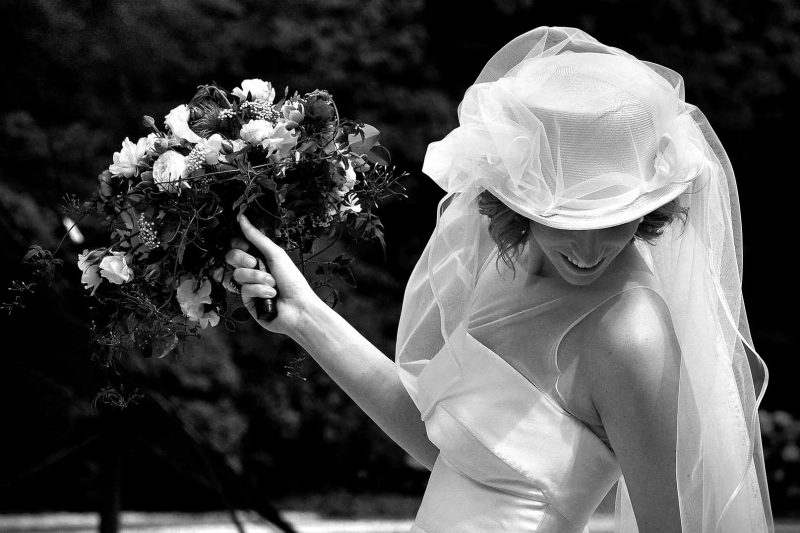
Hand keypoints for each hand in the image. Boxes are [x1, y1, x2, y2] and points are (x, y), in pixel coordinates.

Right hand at [226, 214, 322, 335]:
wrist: (299, 307)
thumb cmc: (293, 281)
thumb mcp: (275, 254)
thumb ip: (256, 237)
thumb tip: (242, 219)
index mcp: (260, 257)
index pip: (238, 246)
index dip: (239, 245)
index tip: (246, 246)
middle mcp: (253, 270)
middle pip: (231, 258)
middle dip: (243, 259)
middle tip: (256, 263)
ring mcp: (249, 286)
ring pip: (238, 274)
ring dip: (257, 277)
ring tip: (272, 283)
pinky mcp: (247, 301)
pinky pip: (244, 290)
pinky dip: (259, 291)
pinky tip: (270, 295)